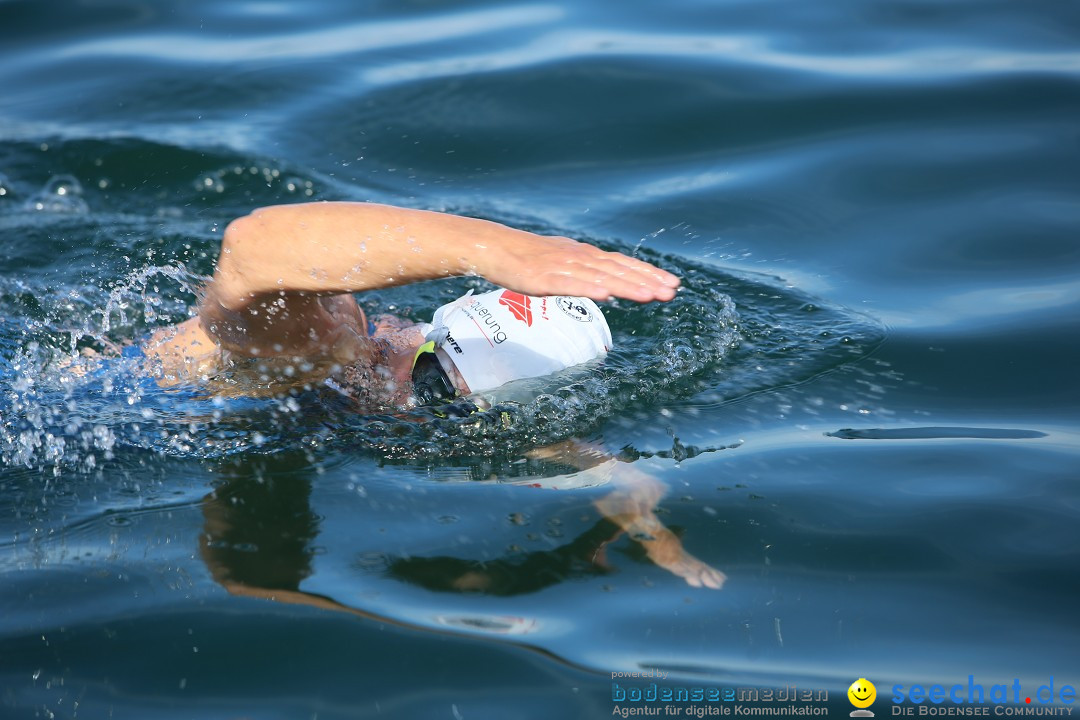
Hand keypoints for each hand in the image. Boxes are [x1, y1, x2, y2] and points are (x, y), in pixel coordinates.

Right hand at [478, 232, 679, 302]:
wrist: (494, 247)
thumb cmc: (528, 258)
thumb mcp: (563, 262)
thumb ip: (586, 272)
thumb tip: (610, 286)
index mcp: (585, 255)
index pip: (623, 264)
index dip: (648, 273)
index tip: (672, 283)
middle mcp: (579, 258)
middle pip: (618, 270)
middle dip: (647, 281)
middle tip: (672, 291)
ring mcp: (563, 267)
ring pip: (601, 277)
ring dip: (627, 286)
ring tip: (651, 296)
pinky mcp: (544, 279)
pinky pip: (570, 285)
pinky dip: (590, 288)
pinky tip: (608, 295)